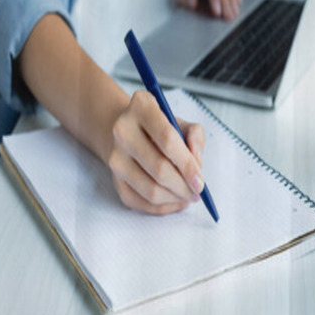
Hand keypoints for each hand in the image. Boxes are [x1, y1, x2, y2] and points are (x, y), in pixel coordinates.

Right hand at [108, 91, 205, 214]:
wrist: (130, 132)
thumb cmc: (162, 128)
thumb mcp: (182, 123)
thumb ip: (195, 138)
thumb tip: (197, 165)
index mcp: (141, 106)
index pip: (167, 139)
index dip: (187, 165)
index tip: (201, 182)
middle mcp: (122, 130)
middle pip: (159, 168)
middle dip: (183, 186)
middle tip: (197, 192)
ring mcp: (114, 156)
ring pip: (150, 189)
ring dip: (175, 198)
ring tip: (188, 196)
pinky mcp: (114, 179)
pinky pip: (141, 202)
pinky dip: (163, 207)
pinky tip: (175, 200)